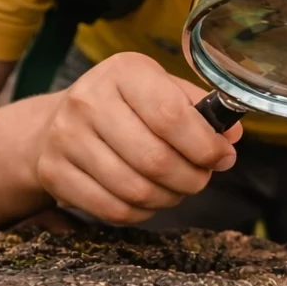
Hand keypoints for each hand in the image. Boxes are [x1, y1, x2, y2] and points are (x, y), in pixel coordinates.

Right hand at [34, 53, 240, 224]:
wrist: (58, 122)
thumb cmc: (126, 107)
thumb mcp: (162, 90)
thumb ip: (200, 110)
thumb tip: (232, 137)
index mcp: (124, 72)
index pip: (172, 116)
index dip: (206, 146)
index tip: (223, 157)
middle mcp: (88, 101)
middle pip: (155, 160)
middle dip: (191, 178)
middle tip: (200, 178)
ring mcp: (66, 138)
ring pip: (136, 190)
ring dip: (169, 197)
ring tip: (176, 188)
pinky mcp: (54, 173)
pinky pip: (113, 210)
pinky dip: (141, 213)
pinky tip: (148, 199)